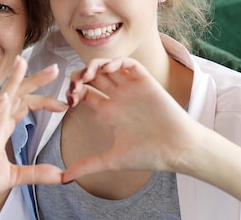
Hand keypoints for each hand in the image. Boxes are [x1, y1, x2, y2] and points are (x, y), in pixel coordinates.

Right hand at [0, 56, 66, 217]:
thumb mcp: (11, 177)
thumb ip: (35, 173)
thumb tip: (61, 175)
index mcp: (2, 129)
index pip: (24, 105)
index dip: (43, 99)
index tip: (64, 102)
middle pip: (17, 95)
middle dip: (34, 80)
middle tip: (55, 68)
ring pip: (1, 101)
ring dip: (13, 82)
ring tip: (22, 63)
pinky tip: (6, 98)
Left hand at [63, 57, 201, 182]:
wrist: (177, 150)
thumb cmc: (149, 155)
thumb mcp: (112, 160)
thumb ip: (88, 165)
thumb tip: (64, 179)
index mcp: (110, 112)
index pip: (86, 93)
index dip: (73, 92)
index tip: (68, 101)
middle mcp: (119, 97)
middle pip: (93, 76)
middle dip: (79, 76)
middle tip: (75, 85)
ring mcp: (132, 88)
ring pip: (108, 66)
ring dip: (94, 66)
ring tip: (87, 75)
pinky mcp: (146, 82)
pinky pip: (129, 64)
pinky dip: (116, 61)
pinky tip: (108, 69)